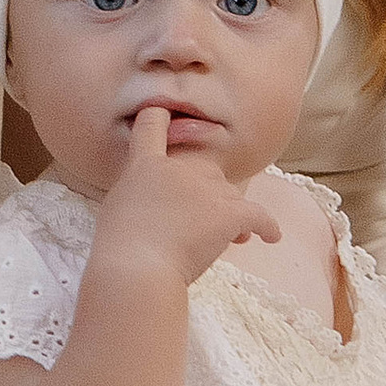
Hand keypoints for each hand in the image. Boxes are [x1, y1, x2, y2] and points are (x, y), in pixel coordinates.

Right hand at [95, 102, 281, 289]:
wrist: (136, 268)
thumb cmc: (117, 248)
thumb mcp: (114, 209)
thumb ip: (136, 195)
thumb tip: (150, 206)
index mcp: (144, 165)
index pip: (152, 125)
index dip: (160, 119)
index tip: (165, 117)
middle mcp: (179, 168)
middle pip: (205, 164)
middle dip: (208, 188)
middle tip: (200, 216)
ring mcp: (207, 189)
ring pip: (230, 194)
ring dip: (230, 213)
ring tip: (230, 238)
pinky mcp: (229, 212)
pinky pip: (259, 216)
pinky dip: (266, 226)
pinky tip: (271, 236)